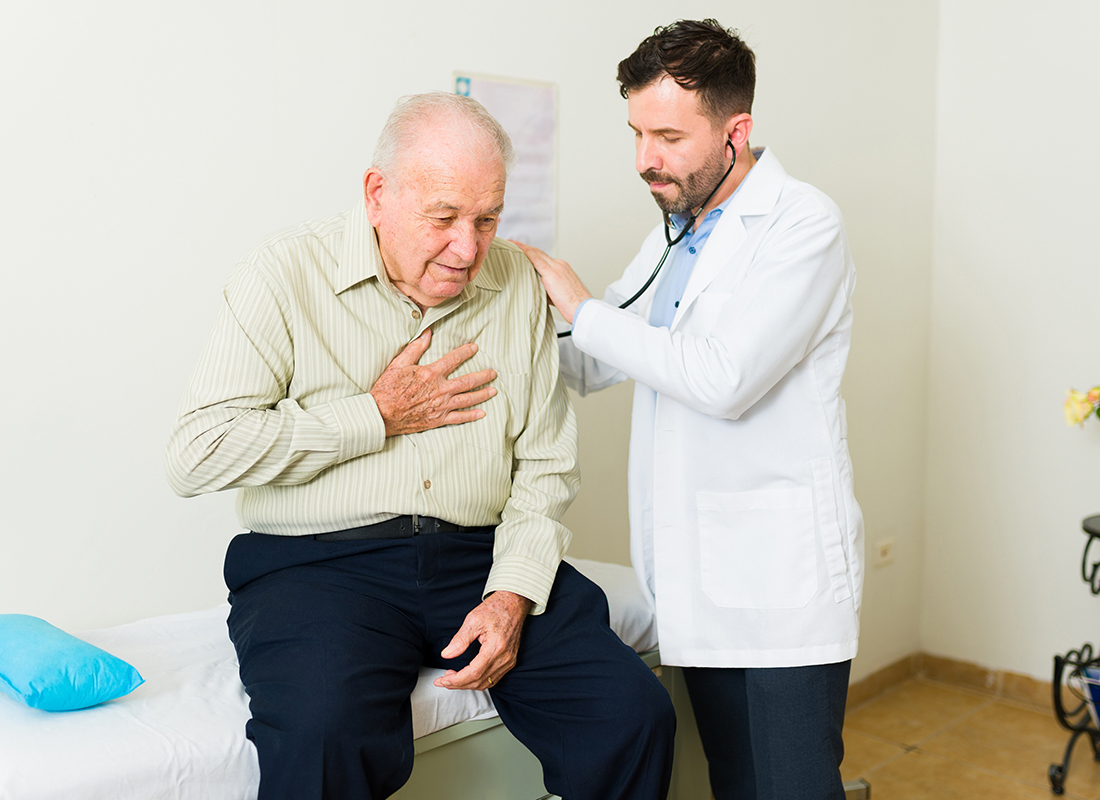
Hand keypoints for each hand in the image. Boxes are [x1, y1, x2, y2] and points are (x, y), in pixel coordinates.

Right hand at [370, 329, 496, 436]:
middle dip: (483, 376)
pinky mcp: (437, 419)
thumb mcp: (399, 364)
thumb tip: (427, 333)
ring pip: (467, 399)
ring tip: (493, 390)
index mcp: (431, 374)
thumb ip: (415, 348)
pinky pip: (459, 418)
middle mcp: (439, 390)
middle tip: (493, 373)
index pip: (454, 359)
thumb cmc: (387, 388)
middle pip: (468, 382)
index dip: (466, 352)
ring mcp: (440, 406)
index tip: (475, 348)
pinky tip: (481, 413)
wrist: (381, 414)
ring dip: (482, 394)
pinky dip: (471, 416)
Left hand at [434, 591, 532, 690]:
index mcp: (496, 647)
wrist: (514, 603)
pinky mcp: (510, 661)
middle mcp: (505, 658)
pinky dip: (478, 681)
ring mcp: (509, 661)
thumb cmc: (495, 609)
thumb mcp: (473, 620)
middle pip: (479, 681)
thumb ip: (460, 639)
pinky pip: (493, 679)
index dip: (456, 680)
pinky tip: (467, 676)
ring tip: (452, 677)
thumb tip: (446, 654)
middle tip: (443, 680)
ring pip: (486, 683)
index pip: (473, 673)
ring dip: (467, 684)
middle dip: (458, 684)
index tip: (442, 680)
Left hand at [510, 240, 592, 323]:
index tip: (523, 250)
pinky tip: (516, 248)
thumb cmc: (574, 307)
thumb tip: (535, 291)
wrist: (584, 309)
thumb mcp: (559, 295)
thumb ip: (546, 289)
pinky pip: (535, 259)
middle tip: (513, 244)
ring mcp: (556, 267)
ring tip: (511, 244)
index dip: (533, 253)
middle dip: (526, 248)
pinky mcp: (552, 273)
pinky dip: (525, 252)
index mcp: (563, 269)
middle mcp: (560, 265)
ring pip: (536, 254)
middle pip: (539, 253)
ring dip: (523, 248)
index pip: (544, 258)